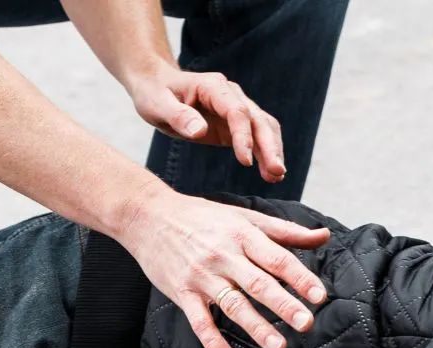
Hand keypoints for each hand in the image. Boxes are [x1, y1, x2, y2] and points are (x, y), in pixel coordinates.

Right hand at [116, 193, 330, 347]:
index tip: (319, 296)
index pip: (276, 259)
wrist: (148, 216)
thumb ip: (284, 231)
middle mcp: (222, 256)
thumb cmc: (199, 216)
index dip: (300, 278)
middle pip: (258, 283)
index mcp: (241, 235)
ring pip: (232, 304)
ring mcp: (200, 276)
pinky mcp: (181, 292)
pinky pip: (199, 321)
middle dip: (283, 305)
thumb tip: (323, 236)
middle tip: (305, 323)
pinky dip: (213, 342)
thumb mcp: (243, 217)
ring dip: (255, 327)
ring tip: (277, 346)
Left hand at [125, 69, 286, 182]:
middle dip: (269, 146)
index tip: (245, 161)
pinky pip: (255, 137)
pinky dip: (264, 153)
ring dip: (272, 151)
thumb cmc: (155, 93)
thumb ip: (178, 117)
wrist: (156, 85)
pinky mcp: (233, 123)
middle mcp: (231, 95)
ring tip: (277, 177)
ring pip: (263, 128)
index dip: (243, 136)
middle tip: (277, 171)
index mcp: (213, 87)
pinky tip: (270, 173)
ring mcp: (235, 108)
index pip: (236, 112)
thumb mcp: (157, 105)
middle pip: (258, 120)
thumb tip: (200, 131)